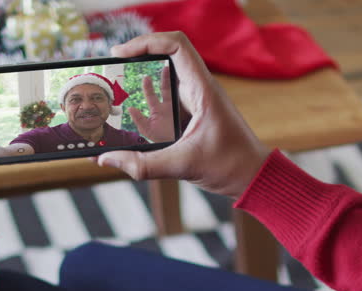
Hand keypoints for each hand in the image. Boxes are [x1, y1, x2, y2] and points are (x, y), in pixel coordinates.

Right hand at [97, 32, 270, 198]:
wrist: (253, 177)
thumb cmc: (231, 165)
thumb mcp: (184, 165)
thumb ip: (144, 165)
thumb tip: (108, 159)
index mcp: (202, 90)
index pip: (176, 45)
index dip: (147, 42)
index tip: (121, 53)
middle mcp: (198, 90)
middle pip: (166, 58)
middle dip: (138, 59)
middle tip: (113, 68)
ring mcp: (195, 103)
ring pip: (164, 81)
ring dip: (141, 82)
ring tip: (117, 88)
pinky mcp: (192, 118)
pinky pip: (166, 104)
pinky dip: (148, 105)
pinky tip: (131, 115)